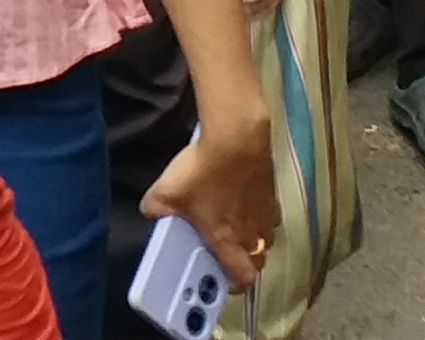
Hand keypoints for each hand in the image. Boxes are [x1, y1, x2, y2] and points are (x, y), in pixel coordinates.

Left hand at [142, 116, 280, 292]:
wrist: (236, 140)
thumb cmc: (203, 172)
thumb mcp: (166, 191)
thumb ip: (156, 209)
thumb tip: (151, 213)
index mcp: (227, 239)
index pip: (244, 277)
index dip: (236, 284)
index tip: (223, 281)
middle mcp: (252, 232)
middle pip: (257, 260)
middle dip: (244, 262)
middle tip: (225, 252)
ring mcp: (265, 213)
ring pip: (265, 237)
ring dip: (252, 238)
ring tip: (233, 226)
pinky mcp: (272, 193)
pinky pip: (268, 214)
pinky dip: (257, 214)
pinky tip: (243, 201)